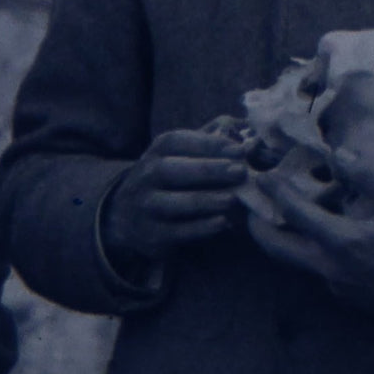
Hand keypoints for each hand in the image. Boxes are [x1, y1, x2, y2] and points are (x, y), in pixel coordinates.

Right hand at [101, 121, 249, 271]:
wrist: (127, 216)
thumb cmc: (168, 182)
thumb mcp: (177, 160)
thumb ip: (205, 149)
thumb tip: (245, 139)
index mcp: (154, 153)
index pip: (176, 142)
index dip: (207, 144)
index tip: (238, 150)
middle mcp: (144, 177)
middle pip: (171, 169)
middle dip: (207, 170)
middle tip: (240, 171)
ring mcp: (145, 206)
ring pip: (171, 202)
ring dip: (204, 200)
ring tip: (232, 199)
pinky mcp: (151, 234)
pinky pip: (176, 231)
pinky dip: (200, 228)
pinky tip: (222, 222)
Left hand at [248, 147, 373, 329]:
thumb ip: (370, 178)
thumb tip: (338, 154)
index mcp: (343, 243)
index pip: (294, 213)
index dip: (273, 191)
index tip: (260, 174)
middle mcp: (331, 268)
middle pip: (275, 247)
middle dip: (256, 224)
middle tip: (250, 203)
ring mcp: (336, 286)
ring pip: (296, 258)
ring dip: (284, 236)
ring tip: (283, 210)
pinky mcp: (345, 295)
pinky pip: (318, 268)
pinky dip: (311, 248)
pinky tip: (323, 230)